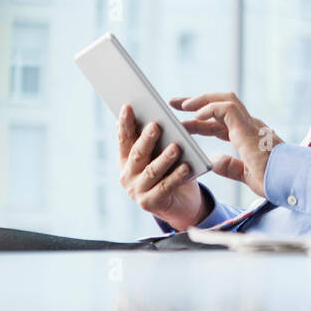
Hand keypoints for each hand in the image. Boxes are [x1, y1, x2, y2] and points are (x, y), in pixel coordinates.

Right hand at [117, 104, 209, 230]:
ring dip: (164, 158)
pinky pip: (165, 187)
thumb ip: (154, 140)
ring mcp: (136, 190)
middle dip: (146, 139)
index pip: (124, 138)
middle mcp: (127, 174)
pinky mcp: (150, 204)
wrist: (180, 204)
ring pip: (152, 171)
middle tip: (156, 125)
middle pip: (137, 153)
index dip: (125, 122)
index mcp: (126, 158)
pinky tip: (186, 167)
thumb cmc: (170, 171)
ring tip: (176, 147)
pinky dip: (176, 177)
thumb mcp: (160, 154)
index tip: (128, 106)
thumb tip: (155, 115)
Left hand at [169, 92, 283, 197]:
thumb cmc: (273, 180)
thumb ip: (230, 166)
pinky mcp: (249, 127)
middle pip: (220, 106)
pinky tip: (196, 115)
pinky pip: (226, 108)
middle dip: (196, 103)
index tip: (182, 121)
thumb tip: (214, 160)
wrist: (289, 182)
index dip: (200, 121)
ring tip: (182, 104)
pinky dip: (210, 109)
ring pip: (225, 99)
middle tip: (175, 103)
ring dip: (202, 100)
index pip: (220, 123)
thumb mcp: (245, 175)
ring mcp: (251, 124)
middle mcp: (250, 126)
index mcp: (249, 137)